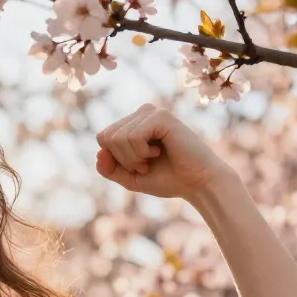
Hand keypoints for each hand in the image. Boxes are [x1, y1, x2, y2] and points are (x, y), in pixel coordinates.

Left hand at [95, 104, 234, 199]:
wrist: (197, 183)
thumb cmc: (168, 179)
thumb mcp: (130, 178)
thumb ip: (109, 169)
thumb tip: (98, 153)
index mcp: (133, 123)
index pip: (102, 138)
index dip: (115, 160)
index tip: (138, 166)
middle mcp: (141, 113)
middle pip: (106, 137)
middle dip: (123, 160)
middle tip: (146, 164)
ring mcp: (151, 112)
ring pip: (117, 137)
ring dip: (133, 158)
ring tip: (153, 158)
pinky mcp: (161, 116)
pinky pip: (132, 136)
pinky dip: (141, 152)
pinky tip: (159, 151)